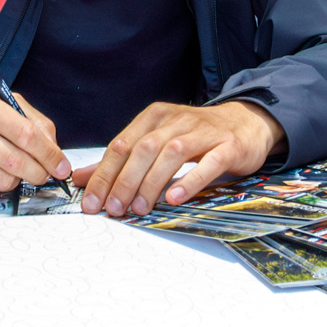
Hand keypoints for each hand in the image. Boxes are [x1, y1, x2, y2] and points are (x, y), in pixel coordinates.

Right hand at [0, 92, 68, 200]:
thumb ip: (32, 122)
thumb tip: (55, 149)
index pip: (25, 132)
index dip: (49, 153)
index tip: (61, 166)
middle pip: (16, 160)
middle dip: (38, 172)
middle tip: (42, 174)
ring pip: (4, 180)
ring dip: (14, 181)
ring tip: (6, 170)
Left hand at [72, 100, 282, 216]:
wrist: (246, 122)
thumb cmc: (196, 136)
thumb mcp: (157, 141)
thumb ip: (121, 161)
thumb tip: (80, 178)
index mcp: (154, 117)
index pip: (121, 144)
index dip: (103, 174)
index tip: (91, 202)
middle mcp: (176, 120)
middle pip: (143, 149)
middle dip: (124, 181)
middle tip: (113, 209)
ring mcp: (203, 132)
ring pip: (171, 153)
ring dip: (151, 182)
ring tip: (139, 208)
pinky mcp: (228, 146)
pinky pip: (208, 163)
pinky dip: (189, 180)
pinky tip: (174, 197)